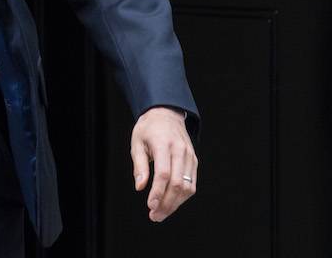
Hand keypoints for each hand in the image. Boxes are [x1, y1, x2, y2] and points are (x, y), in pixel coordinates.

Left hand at [131, 106, 196, 222]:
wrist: (167, 114)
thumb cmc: (148, 129)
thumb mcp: (137, 142)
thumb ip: (139, 165)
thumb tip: (140, 187)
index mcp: (164, 144)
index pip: (164, 173)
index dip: (158, 192)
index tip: (150, 206)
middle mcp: (180, 151)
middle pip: (177, 183)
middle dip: (167, 203)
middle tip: (155, 216)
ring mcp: (190, 156)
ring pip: (187, 187)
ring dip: (175, 204)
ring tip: (161, 213)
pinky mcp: (194, 161)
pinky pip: (192, 184)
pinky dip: (182, 197)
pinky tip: (171, 203)